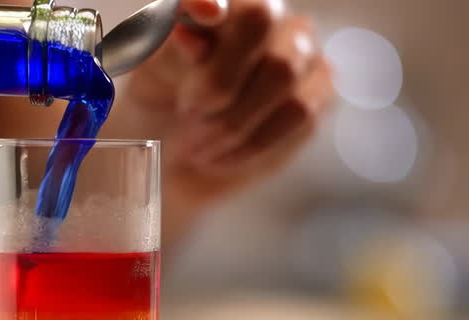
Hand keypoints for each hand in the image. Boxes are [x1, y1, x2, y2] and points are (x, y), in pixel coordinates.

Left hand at [111, 0, 332, 207]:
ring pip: (281, 73)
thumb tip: (188, 31)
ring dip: (231, 119)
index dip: (215, 0)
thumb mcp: (151, 76)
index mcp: (226, 2)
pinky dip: (251, 142)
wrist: (180, 153)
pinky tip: (221, 155)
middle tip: (187, 110)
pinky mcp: (318, 93)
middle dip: (218, 78)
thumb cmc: (163, 102)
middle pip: (261, 21)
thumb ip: (170, 50)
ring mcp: (300, 50)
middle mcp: (269, 15)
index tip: (205, 15)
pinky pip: (297, 112)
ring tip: (195, 144)